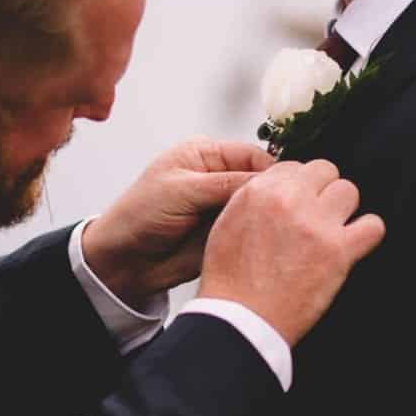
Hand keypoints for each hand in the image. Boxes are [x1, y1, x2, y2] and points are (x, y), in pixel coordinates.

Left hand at [82, 138, 275, 302]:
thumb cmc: (138, 215)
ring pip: (260, 207)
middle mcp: (218, 177)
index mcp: (205, 154)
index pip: (252, 155)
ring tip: (284, 226)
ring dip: (269, 216)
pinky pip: (253, 230)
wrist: (124, 260)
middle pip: (260, 180)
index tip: (291, 185)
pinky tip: (271, 240)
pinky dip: (262, 235)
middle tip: (290, 208)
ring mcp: (223, 205)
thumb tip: (267, 181)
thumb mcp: (181, 190)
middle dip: (274, 194)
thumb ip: (225, 183)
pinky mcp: (227, 231)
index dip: (272, 170)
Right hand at [196, 159, 384, 345]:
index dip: (299, 185)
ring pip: (349, 192)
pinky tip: (354, 243)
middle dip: (323, 191)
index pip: (294, 165)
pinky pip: (373, 226)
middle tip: (317, 215)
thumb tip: (276, 188)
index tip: (300, 202)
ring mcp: (316, 224)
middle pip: (325, 171)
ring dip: (343, 210)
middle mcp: (289, 200)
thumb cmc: (230, 280)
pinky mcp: (339, 251)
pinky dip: (367, 233)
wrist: (241, 318)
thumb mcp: (226, 224)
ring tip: (333, 230)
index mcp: (259, 191)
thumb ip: (253, 198)